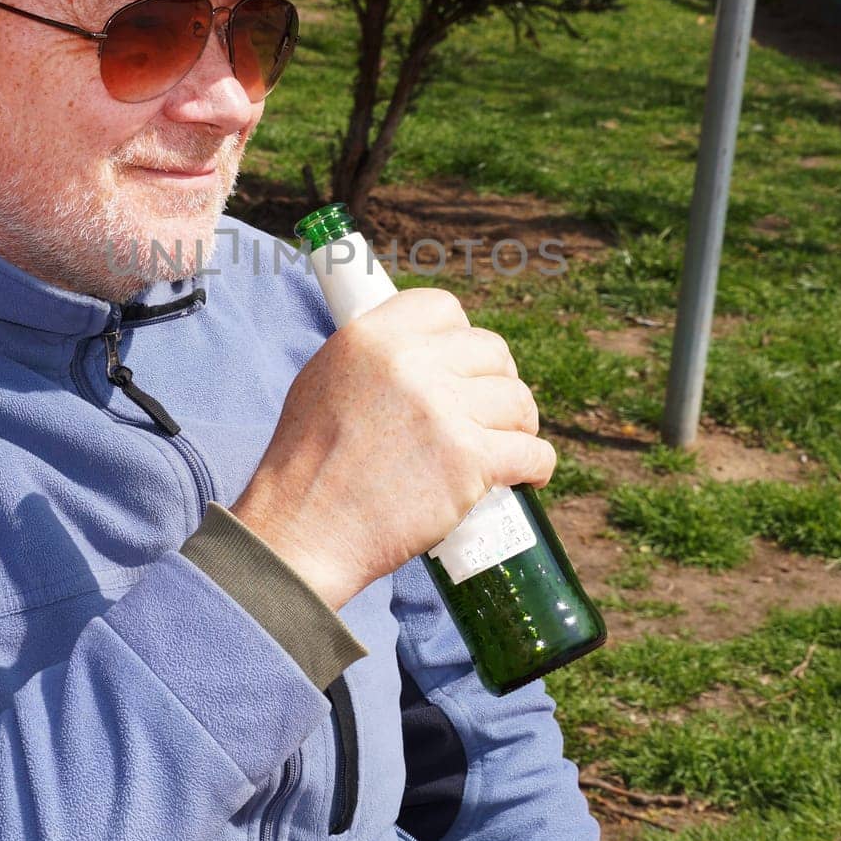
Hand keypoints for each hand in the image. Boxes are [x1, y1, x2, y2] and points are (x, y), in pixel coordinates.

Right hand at [231, 289, 555, 609]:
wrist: (303, 531)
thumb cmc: (307, 466)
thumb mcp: (323, 381)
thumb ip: (372, 358)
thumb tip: (420, 352)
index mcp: (372, 337)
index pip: (444, 308)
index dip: (461, 336)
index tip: (464, 366)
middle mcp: (411, 363)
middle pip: (491, 351)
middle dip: (497, 381)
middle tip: (490, 412)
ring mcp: (444, 410)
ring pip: (518, 400)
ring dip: (521, 424)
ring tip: (509, 444)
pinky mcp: (469, 460)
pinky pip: (532, 451)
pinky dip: (537, 466)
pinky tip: (528, 476)